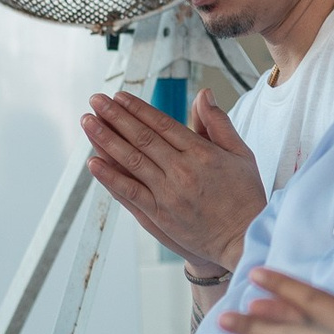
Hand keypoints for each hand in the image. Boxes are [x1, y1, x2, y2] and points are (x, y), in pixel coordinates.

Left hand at [80, 90, 265, 275]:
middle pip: (142, 138)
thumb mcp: (241, 154)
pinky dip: (110, 177)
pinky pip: (129, 192)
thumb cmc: (245, 196)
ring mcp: (168, 193)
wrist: (245, 239)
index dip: (137, 108)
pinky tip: (93, 162)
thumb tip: (204, 94)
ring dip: (106, 140)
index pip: (162, 124)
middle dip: (115, 116)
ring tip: (88, 122)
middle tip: (95, 101)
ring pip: (131, 161)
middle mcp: (182, 171)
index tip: (119, 96)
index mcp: (202, 153)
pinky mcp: (159, 214)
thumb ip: (218, 124)